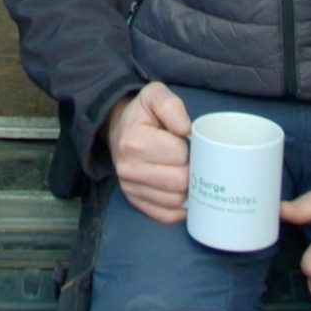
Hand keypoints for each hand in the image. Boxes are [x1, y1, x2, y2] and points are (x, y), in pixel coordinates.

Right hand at [106, 82, 191, 222]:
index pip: (179, 155)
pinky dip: (178, 209)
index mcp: (134, 142)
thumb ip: (172, 106)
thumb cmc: (142, 112)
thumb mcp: (155, 95)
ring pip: (174, 201)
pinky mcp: (134, 201)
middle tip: (191, 160)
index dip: (190, 149)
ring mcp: (130, 187)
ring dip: (187, 189)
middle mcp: (128, 168)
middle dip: (191, 170)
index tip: (188, 143)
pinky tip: (184, 195)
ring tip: (186, 173)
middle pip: (179, 182)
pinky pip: (164, 215)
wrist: (118, 127)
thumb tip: (186, 130)